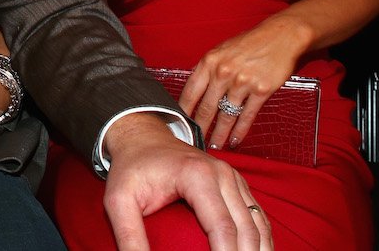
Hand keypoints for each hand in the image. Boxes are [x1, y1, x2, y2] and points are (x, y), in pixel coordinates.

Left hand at [103, 113, 270, 250]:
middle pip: (246, 230)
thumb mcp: (119, 200)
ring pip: (258, 224)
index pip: (222, 228)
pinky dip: (260, 241)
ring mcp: (232, 178)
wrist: (143, 137)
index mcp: (198, 175)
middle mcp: (222, 174)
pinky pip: (257, 217)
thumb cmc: (131, 168)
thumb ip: (128, 235)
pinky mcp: (235, 184)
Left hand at [178, 16, 307, 150]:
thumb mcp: (222, 50)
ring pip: (226, 115)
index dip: (183, 111)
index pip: (190, 91)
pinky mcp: (260, 90)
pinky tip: (234, 140)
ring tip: (214, 146)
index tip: (179, 123)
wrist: (281, 36)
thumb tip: (196, 91)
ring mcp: (242, 82)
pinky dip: (239, 131)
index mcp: (210, 61)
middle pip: (206, 107)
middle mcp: (223, 72)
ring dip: (219, 134)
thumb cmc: (250, 43)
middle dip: (199, 128)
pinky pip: (246, 116)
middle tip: (195, 141)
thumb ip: (208, 69)